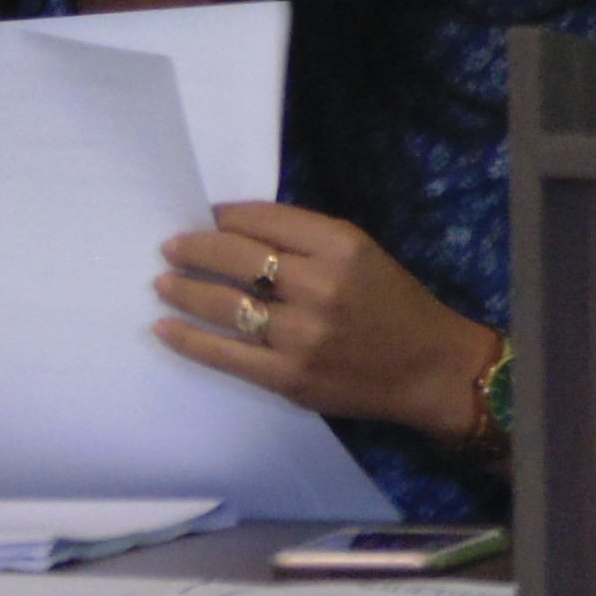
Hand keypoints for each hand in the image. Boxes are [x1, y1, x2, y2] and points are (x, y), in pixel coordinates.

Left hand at [152, 202, 496, 441]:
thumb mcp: (360, 252)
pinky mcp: (290, 377)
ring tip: (162, 282)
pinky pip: (225, 355)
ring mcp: (302, 336)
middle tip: (169, 247)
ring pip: (223, 304)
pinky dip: (188, 339)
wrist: (433, 370)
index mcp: (340, 248)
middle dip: (193, 249)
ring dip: (183, 290)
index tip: (205, 218)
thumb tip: (232, 224)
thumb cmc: (395, 304)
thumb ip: (304, 237)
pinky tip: (163, 327)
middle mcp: (319, 287)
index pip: (262, 220)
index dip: (225, 217)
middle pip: (235, 258)